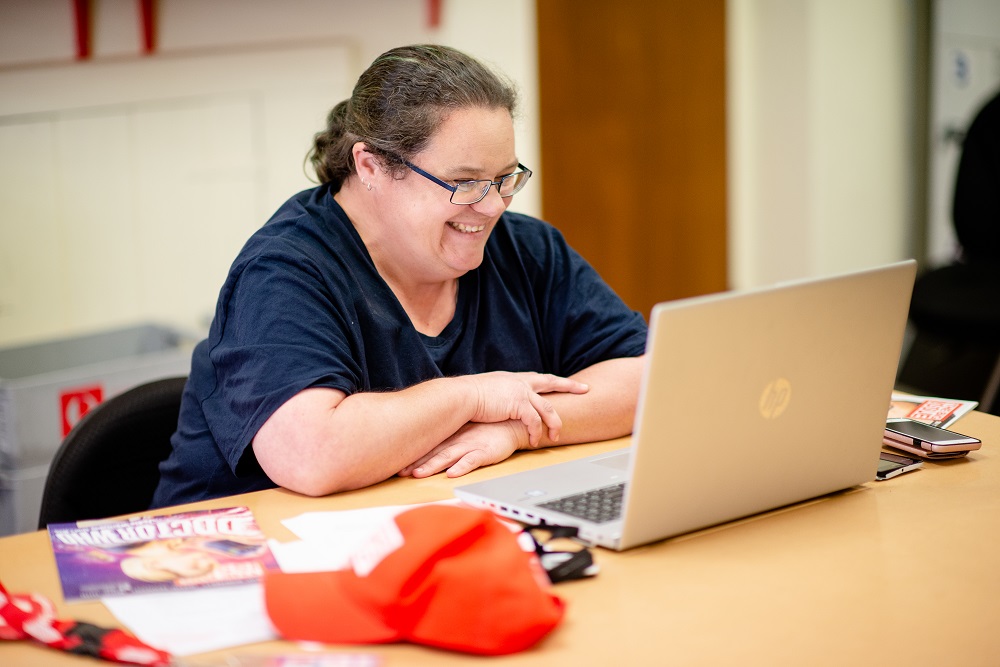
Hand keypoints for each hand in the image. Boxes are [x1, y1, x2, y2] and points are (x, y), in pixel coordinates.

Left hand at [398, 421, 526, 478]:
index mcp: (452, 436)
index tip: (395, 464)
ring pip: (448, 457)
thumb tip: (430, 445)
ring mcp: (470, 446)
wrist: (512, 424)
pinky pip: (472, 461)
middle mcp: (458, 441)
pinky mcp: (485, 452)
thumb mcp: (465, 431)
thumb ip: (449, 439)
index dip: (413, 455)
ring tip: (419, 474)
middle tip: (400, 472)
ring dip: (433, 465)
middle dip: (416, 463)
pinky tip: (452, 473)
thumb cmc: (488, 430)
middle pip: (433, 453)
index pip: (429, 447)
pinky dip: (461, 467)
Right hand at [466, 371, 588, 445]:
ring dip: (553, 424)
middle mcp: (521, 382)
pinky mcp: (518, 405)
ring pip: (547, 408)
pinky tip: (533, 442)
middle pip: (552, 383)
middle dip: (570, 386)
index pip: (541, 378)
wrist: (462, 397)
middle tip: (585, 389)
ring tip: (554, 437)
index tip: (569, 382)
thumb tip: (502, 400)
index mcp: (515, 379)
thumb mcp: (490, 390)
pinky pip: (534, 421)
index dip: (556, 380)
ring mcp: (521, 392)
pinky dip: (536, 433)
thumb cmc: (469, 397)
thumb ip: (502, 394)